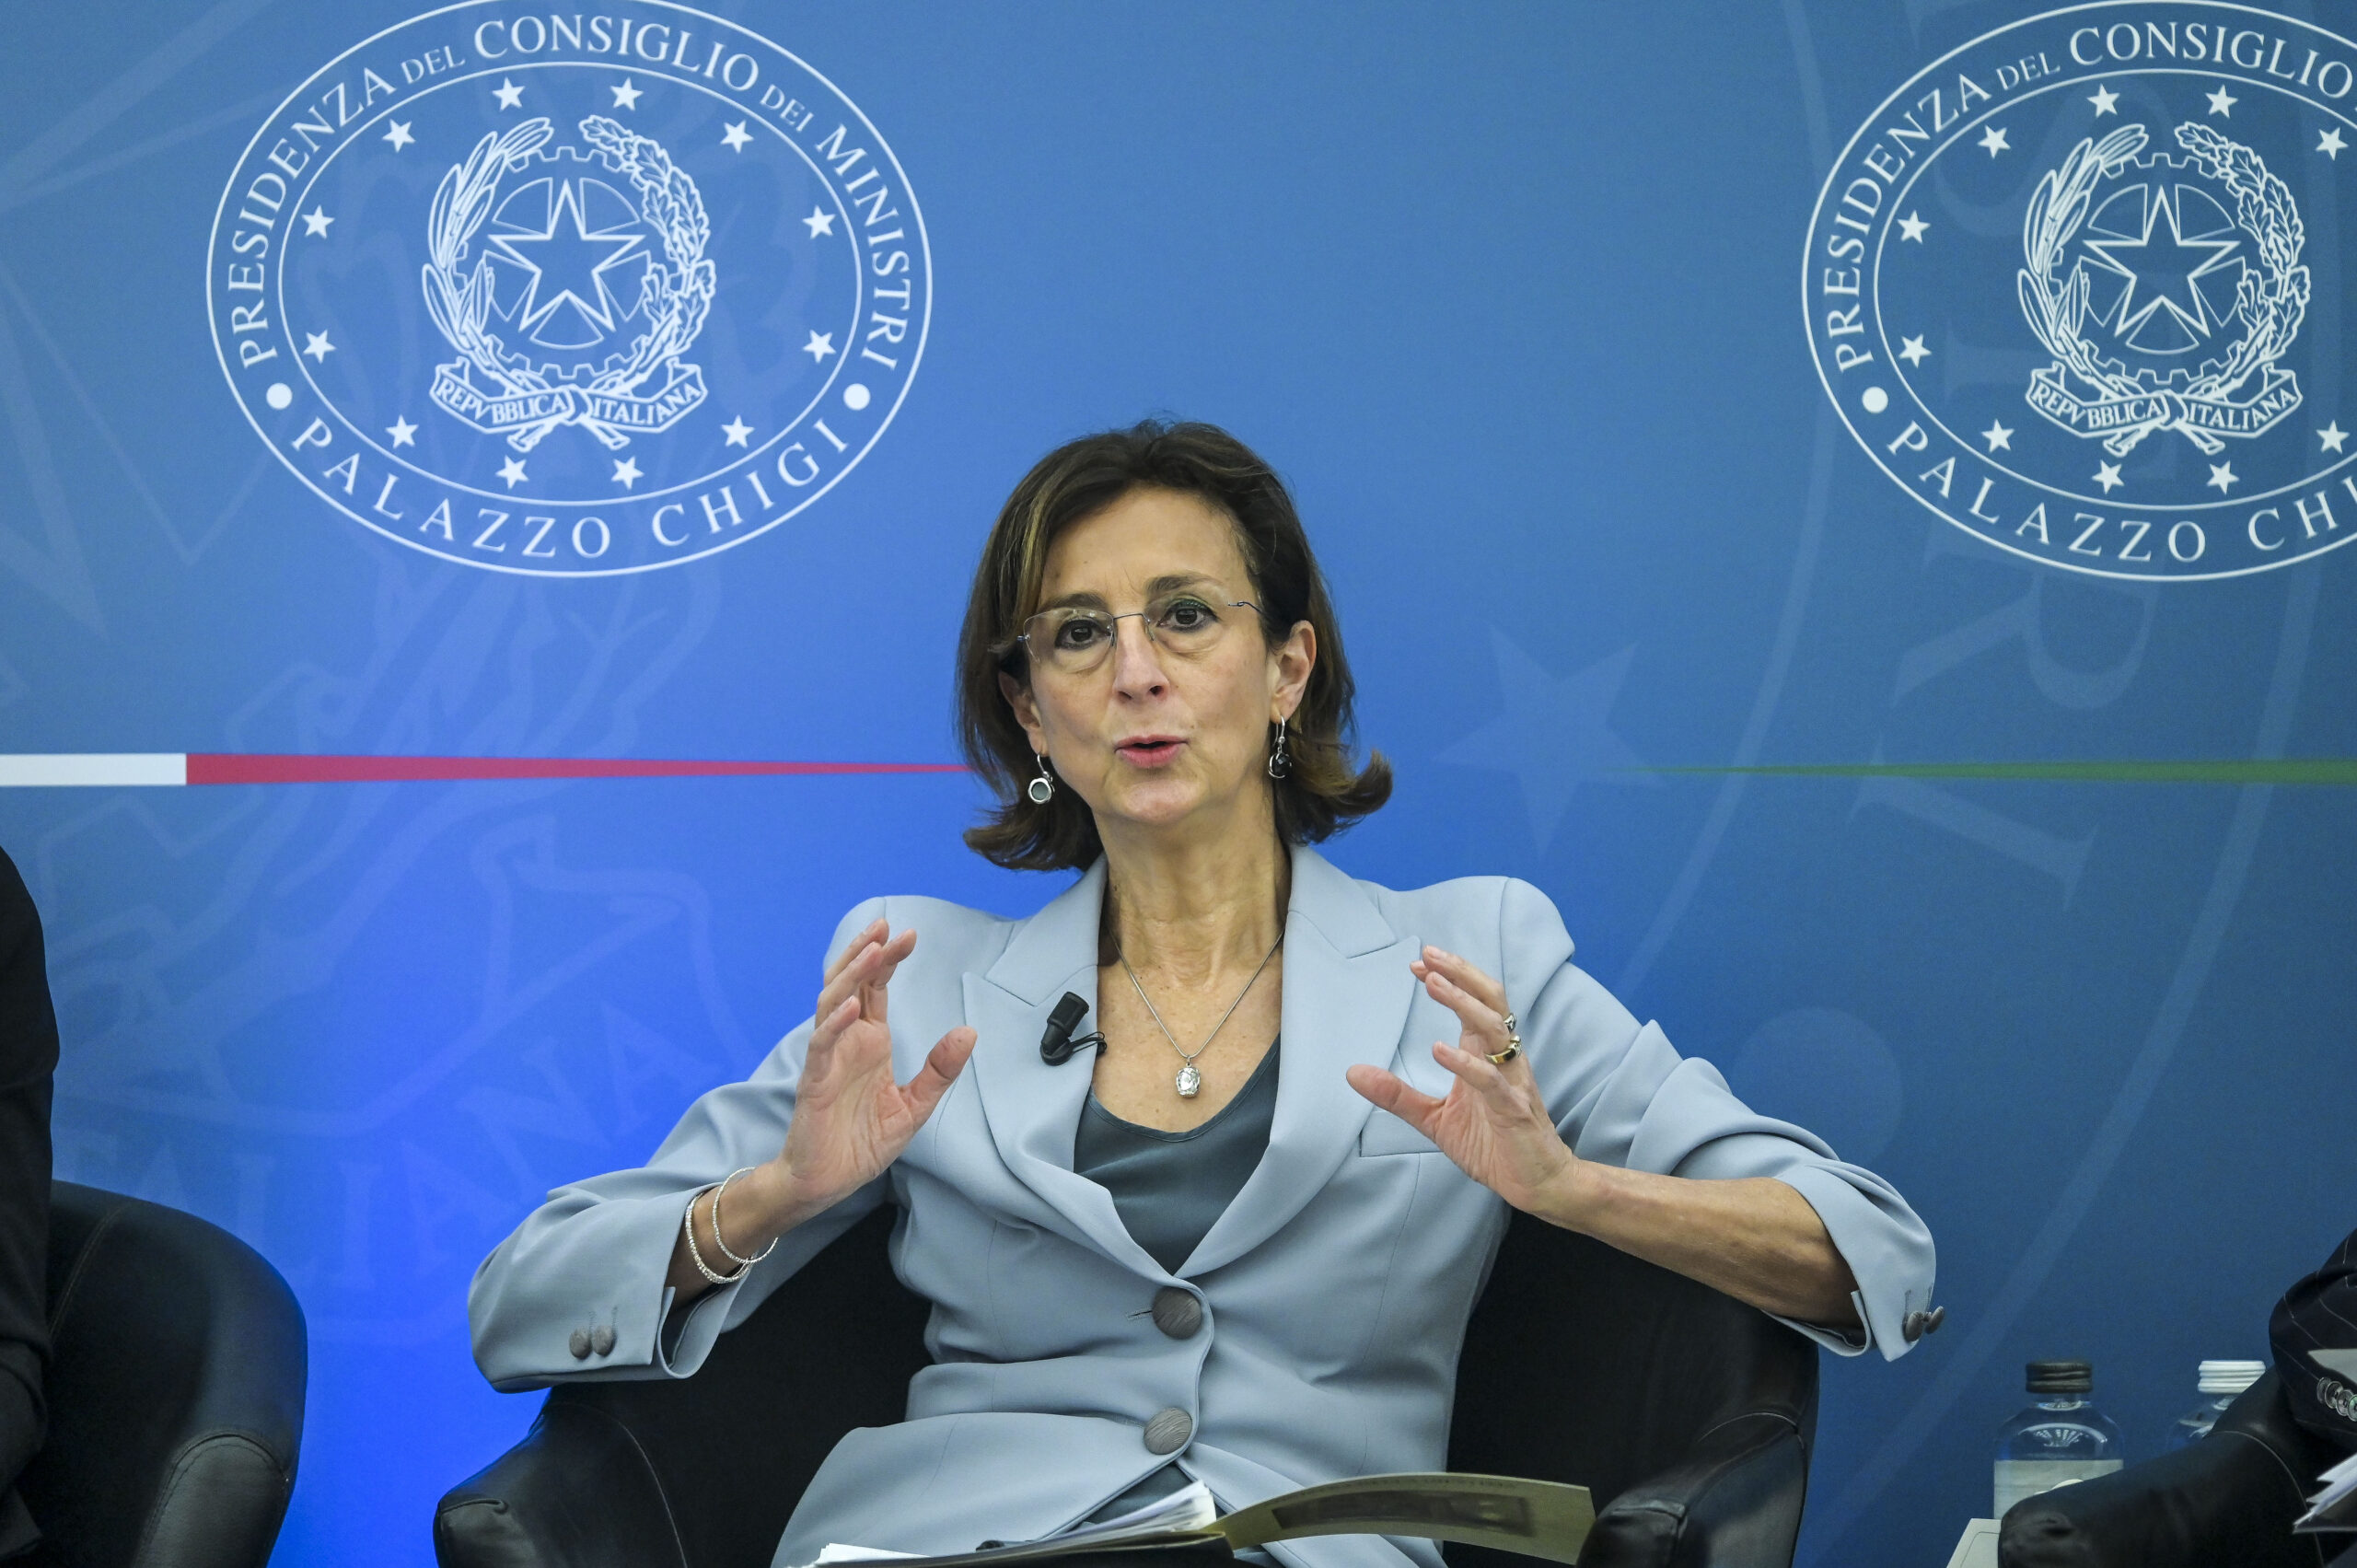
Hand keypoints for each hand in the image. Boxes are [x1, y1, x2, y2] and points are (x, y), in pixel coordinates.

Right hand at [769, 920, 974, 1218]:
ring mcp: (827, 1057)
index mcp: (869, 1042)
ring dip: (851, 975)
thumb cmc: (862, 1142)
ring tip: (873, 950)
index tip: (910, 935)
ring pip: (832, 1002)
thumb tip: (969, 1032)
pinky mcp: (813, 1080)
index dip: (889, 960)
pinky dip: (834, 1024)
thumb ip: (940, 1070)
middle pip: (852, 983)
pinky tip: (852, 1007)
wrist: (827, 1181)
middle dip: (869, 952)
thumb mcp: (914, 1106)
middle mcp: (847, 1041)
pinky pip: (820, 1045)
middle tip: (889, 925)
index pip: (876, 988)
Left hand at [1345, 946, 1575, 1213]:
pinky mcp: (1514, 1111)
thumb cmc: (1493, 1146)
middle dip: (1461, 974)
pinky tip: (1440, 1050)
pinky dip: (1467, 1063)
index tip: (1417, 963)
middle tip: (1429, 954)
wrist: (1538, 1184)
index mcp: (1486, 1056)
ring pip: (1495, 1029)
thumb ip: (1397, 1096)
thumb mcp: (1435, 1119)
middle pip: (1490, 1001)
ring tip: (1435, 984)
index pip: (1472, 1004)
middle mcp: (1502, 1060)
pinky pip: (1492, 1081)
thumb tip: (1352, 1073)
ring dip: (1464, 1003)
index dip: (1449, 979)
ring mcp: (1511, 1082)